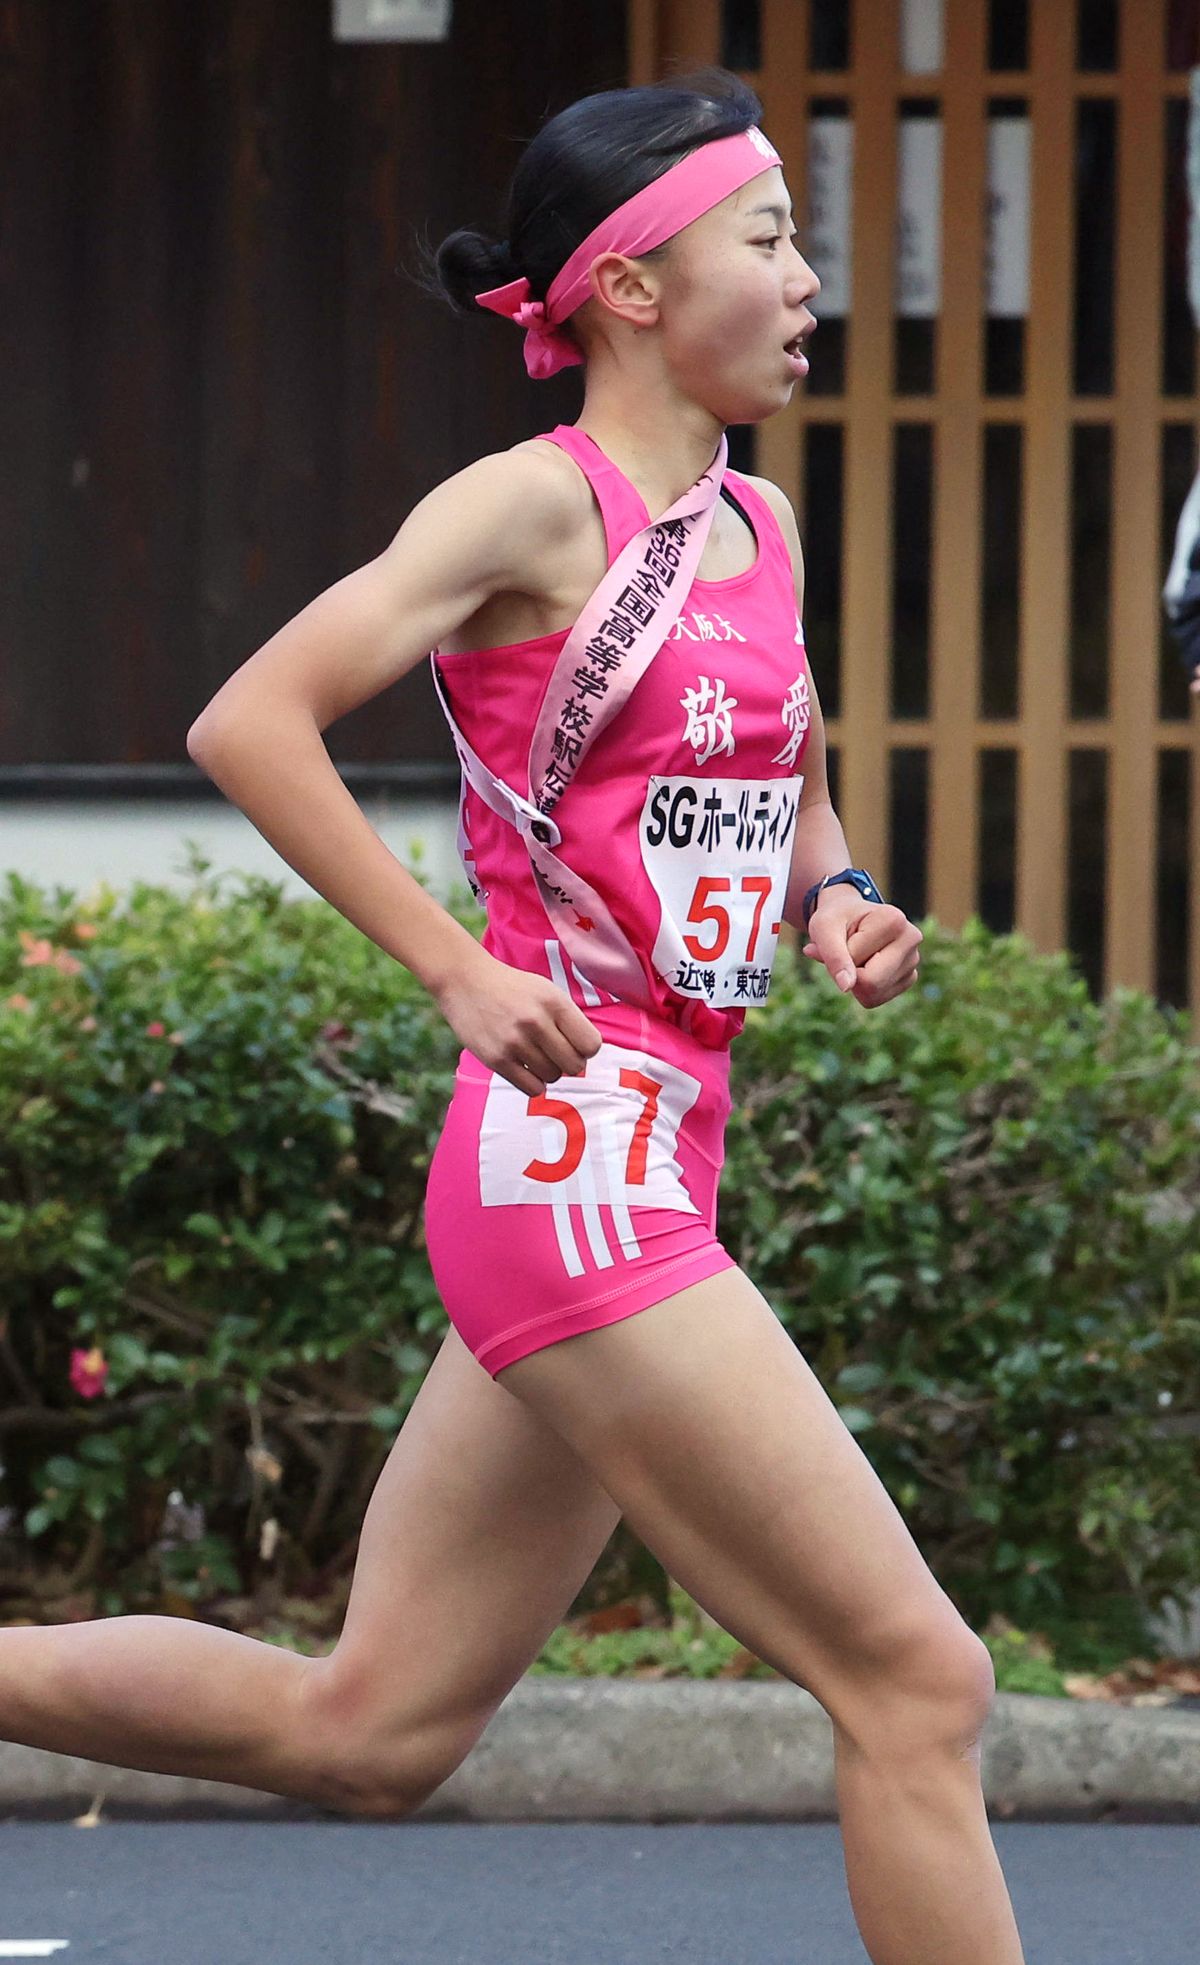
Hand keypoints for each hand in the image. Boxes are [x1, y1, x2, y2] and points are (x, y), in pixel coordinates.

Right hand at [434, 948, 603, 1095]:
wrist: (465, 981)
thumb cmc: (512, 988)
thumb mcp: (546, 990)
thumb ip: (568, 1018)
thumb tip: (587, 1053)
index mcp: (554, 1002)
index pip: (591, 1044)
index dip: (585, 1048)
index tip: (573, 1043)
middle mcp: (536, 1022)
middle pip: (574, 1065)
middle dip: (569, 1062)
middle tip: (554, 1052)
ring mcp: (515, 1042)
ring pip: (553, 1077)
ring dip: (547, 1070)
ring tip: (534, 1054)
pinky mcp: (496, 1059)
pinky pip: (531, 1088)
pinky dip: (533, 1082)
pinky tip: (524, 1067)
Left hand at [801, 890, 922, 1006]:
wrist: (848, 917)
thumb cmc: (835, 920)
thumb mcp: (823, 929)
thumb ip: (833, 956)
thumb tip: (846, 987)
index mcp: (894, 920)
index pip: (855, 960)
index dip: (840, 954)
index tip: (842, 936)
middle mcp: (911, 939)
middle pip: (872, 983)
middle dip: (849, 972)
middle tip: (847, 951)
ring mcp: (913, 960)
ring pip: (873, 994)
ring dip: (854, 980)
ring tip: (857, 955)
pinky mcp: (909, 978)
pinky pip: (876, 999)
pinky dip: (862, 988)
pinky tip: (866, 965)